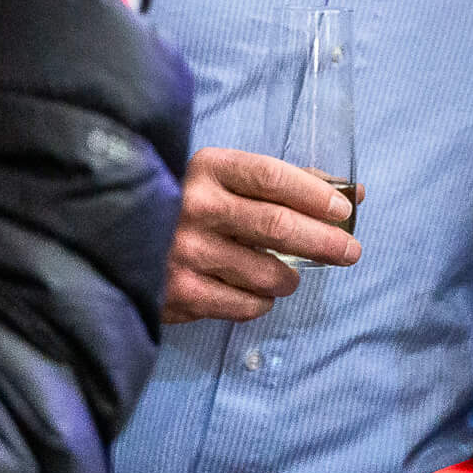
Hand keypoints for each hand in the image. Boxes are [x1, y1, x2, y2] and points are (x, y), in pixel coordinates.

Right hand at [161, 147, 360, 323]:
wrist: (119, 241)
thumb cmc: (189, 206)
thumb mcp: (225, 179)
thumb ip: (286, 183)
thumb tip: (353, 192)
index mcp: (207, 168)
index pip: (272, 177)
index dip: (315, 195)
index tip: (344, 210)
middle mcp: (194, 206)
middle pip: (277, 225)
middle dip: (324, 241)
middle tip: (349, 252)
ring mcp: (184, 251)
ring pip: (267, 272)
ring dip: (289, 278)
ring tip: (286, 276)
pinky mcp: (180, 292)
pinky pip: (245, 305)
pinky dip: (261, 302)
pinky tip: (253, 291)